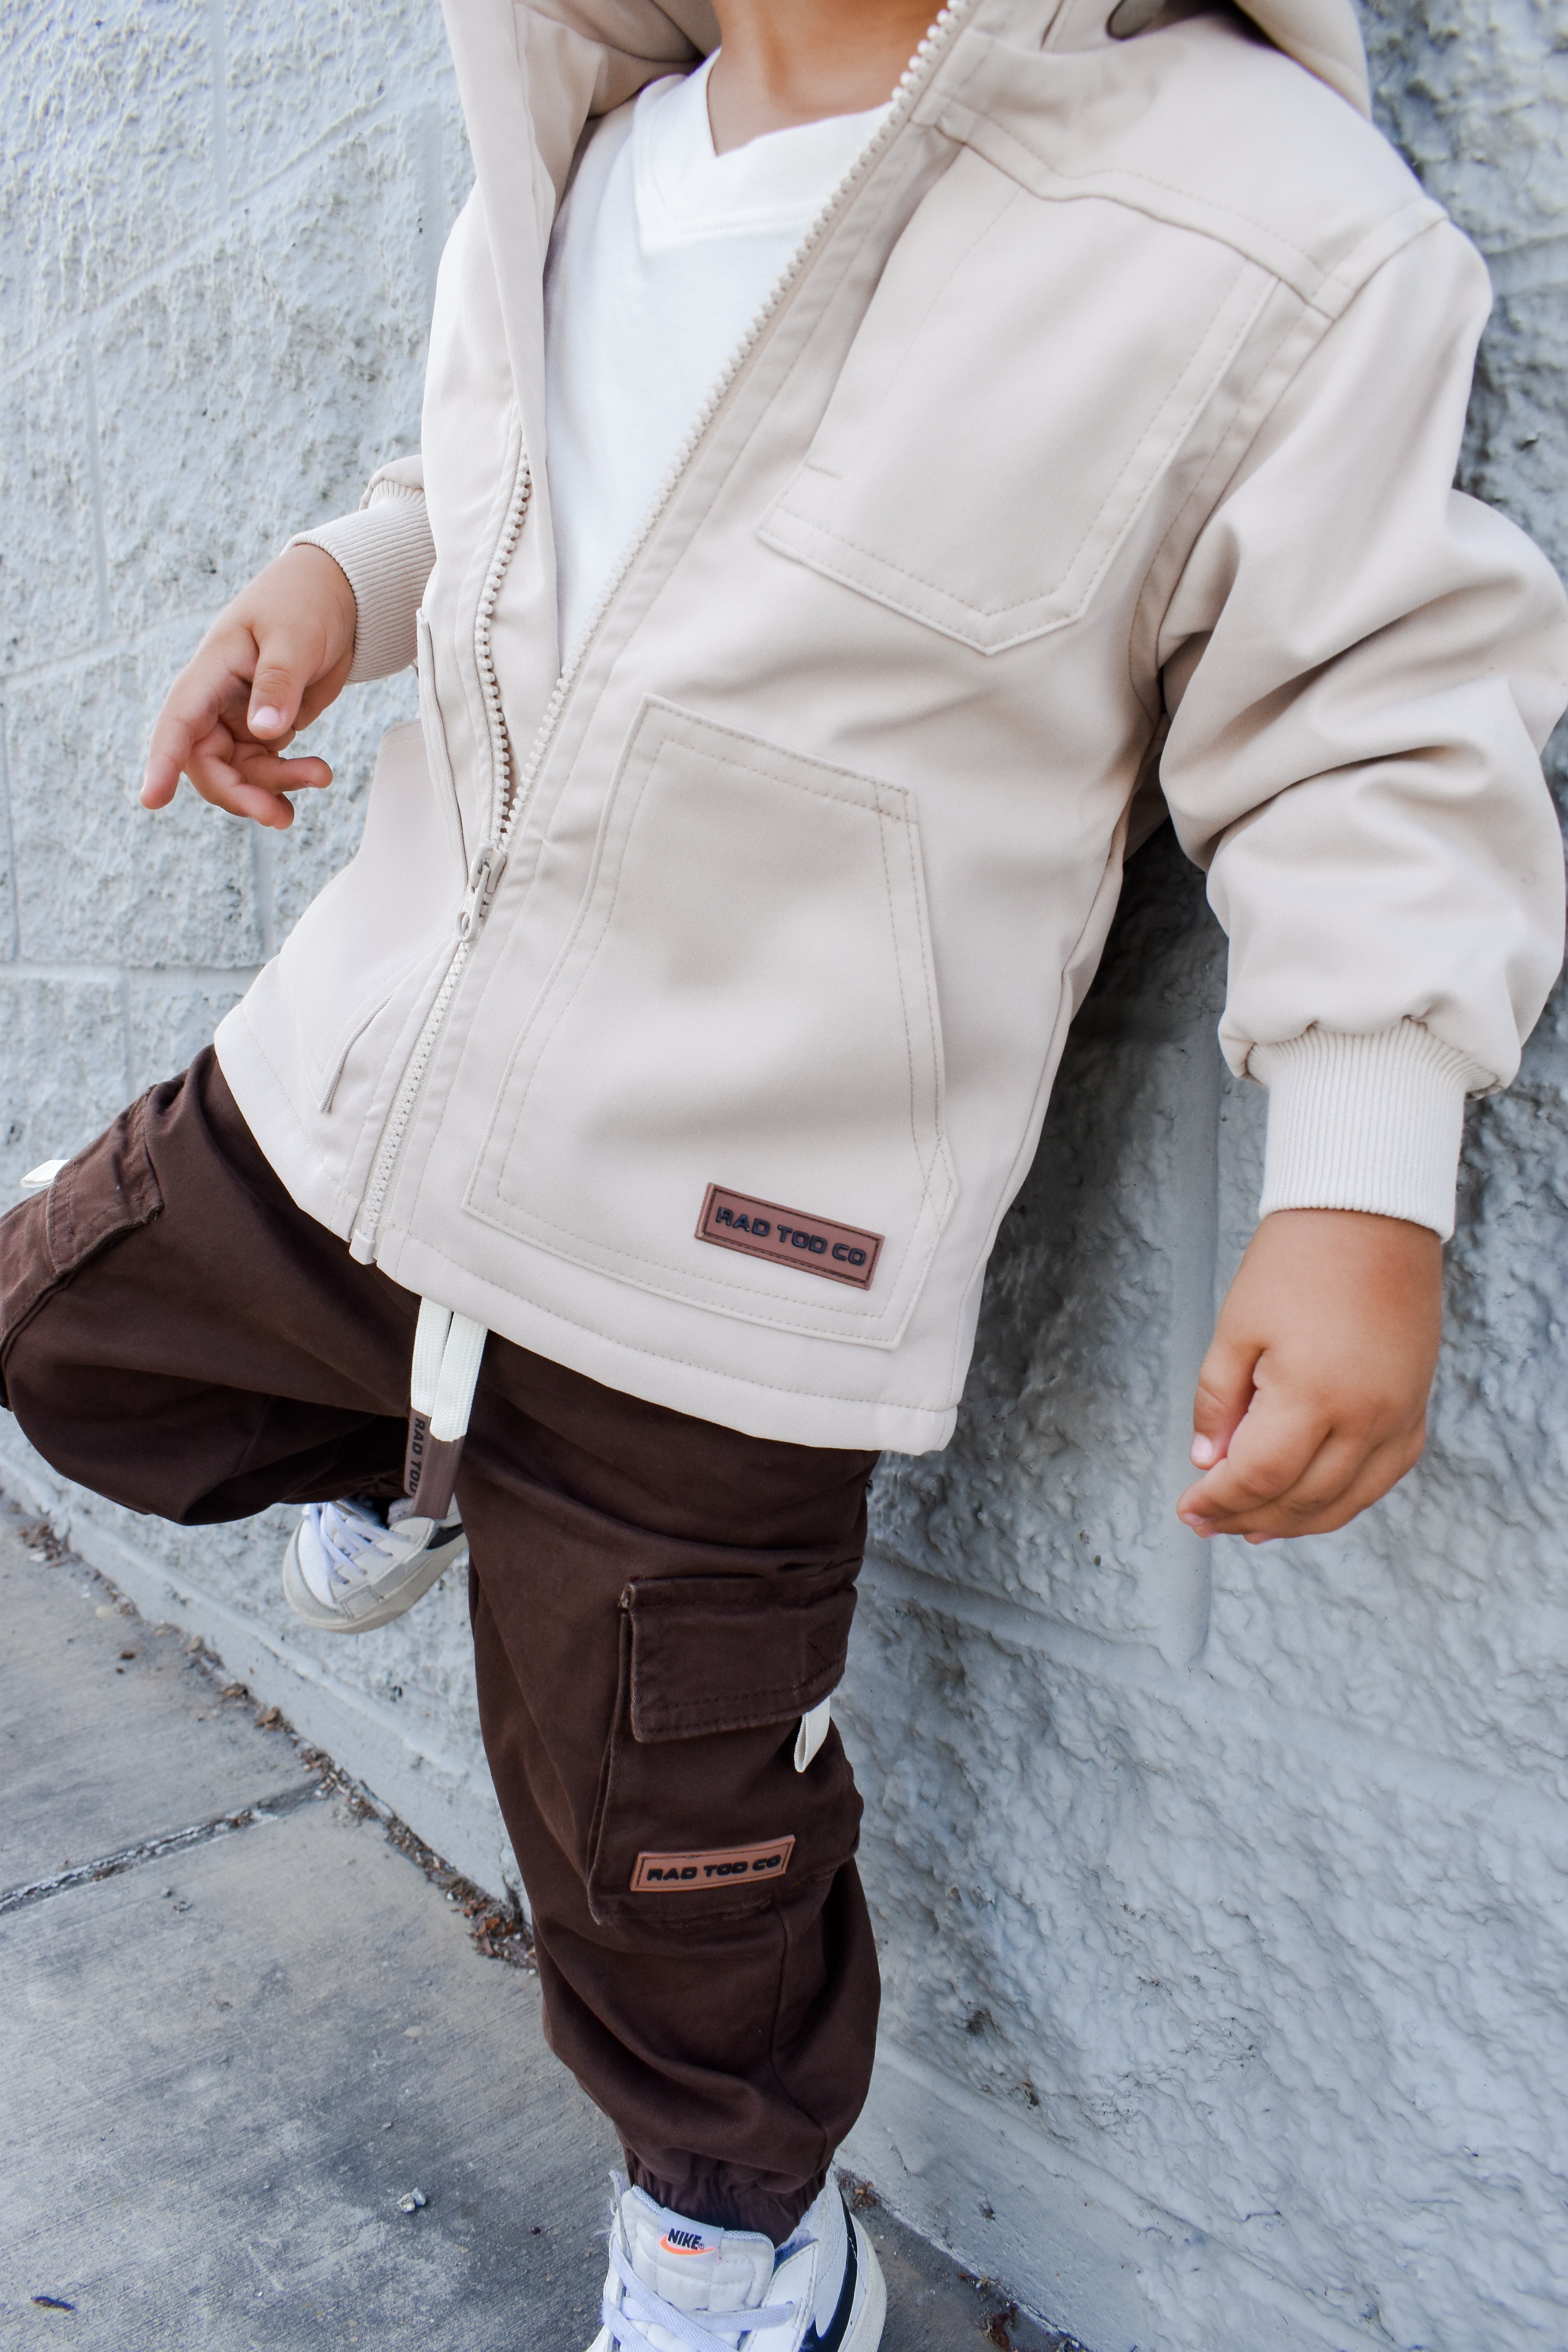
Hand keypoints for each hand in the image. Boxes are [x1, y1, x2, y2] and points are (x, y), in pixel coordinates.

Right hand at [141, 544, 357, 829]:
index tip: (151, 800)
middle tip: (276, 815)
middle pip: (206, 763)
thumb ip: (278, 683)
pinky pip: (264, 769)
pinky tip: (315, 776)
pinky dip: (286, 781)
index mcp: (212, 670)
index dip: (162, 761)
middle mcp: (217, 700)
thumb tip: (264, 731)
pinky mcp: (265, 729)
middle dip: (238, 793)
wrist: (335, 598)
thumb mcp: (293, 637)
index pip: (178, 720)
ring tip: (319, 776)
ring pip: (238, 773)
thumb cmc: (303, 603)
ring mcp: (239, 717)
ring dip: (272, 788)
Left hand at [1177, 1208, 1440, 1543]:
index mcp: (1312, 1394)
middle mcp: (1365, 1416)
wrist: (1368, 1216)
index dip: (1218, 1501)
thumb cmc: (1294, 1263)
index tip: (1186, 1508)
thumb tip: (1208, 1462)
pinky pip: (1384, 1475)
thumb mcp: (1236, 1328)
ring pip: (1347, 1499)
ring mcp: (1398, 1415)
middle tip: (1207, 1523)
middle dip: (1247, 1517)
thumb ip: (1218, 1401)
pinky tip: (1314, 1504)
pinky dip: (1347, 1498)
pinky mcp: (1416, 1406)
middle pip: (1302, 1499)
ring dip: (1297, 1523)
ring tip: (1252, 1529)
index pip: (1259, 1477)